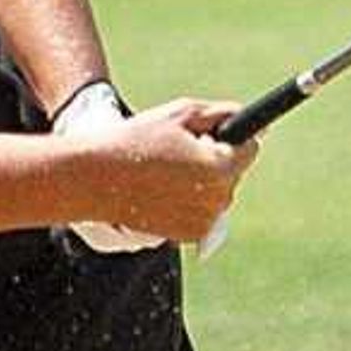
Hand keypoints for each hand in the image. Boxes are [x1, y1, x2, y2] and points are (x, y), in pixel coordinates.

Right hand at [62, 97, 252, 245]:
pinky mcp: (187, 236)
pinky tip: (161, 189)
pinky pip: (201, 212)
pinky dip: (188, 201)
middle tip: (178, 150)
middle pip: (233, 172)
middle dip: (214, 159)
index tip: (211, 134)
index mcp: (221, 168)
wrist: (96, 178)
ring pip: (217, 193)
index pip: (250, 149)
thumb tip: (254, 123)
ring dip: (202, 181)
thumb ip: (222, 115)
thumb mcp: (182, 114)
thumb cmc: (137, 140)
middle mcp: (218, 200)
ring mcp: (203, 222)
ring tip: (166, 169)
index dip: (230, 137)